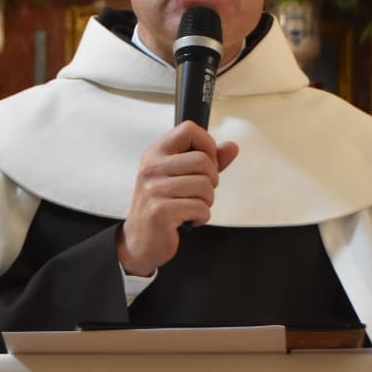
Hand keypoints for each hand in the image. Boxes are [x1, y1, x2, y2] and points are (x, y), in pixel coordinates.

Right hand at [116, 122, 239, 276]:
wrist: (140, 242)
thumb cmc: (162, 206)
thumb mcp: (181, 177)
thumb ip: (208, 161)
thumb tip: (232, 147)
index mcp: (156, 153)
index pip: (189, 129)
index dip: (207, 145)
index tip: (206, 163)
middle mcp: (152, 168)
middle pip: (203, 160)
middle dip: (211, 181)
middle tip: (199, 193)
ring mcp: (154, 189)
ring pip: (205, 186)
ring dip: (206, 202)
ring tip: (192, 208)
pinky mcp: (161, 212)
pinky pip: (200, 208)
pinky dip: (201, 217)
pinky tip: (188, 220)